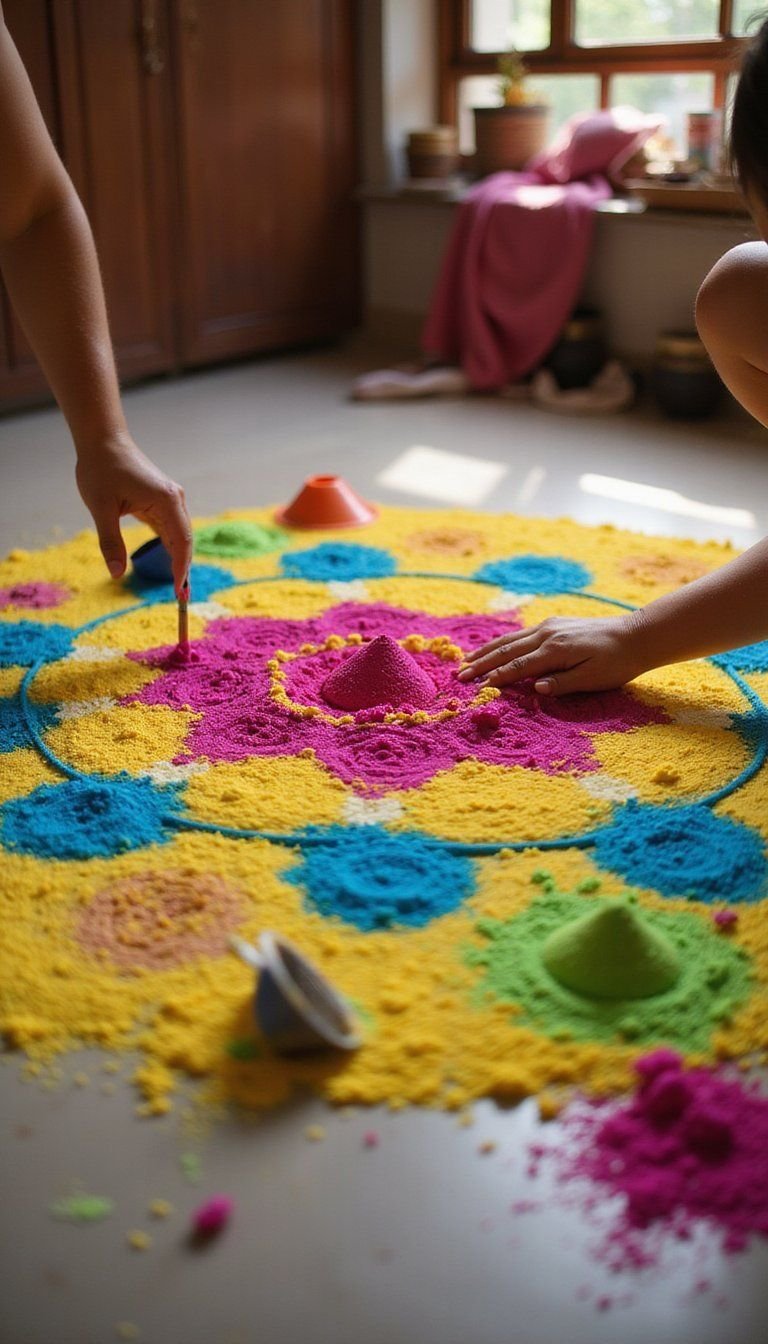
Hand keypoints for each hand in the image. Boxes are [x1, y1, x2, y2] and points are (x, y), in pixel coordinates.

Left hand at [76, 431, 191, 597]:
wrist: (103, 440)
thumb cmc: (101, 469)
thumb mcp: (101, 508)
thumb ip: (110, 543)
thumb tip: (117, 574)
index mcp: (166, 501)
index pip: (181, 542)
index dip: (181, 569)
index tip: (178, 591)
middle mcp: (175, 500)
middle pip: (186, 541)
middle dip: (184, 569)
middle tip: (182, 598)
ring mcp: (170, 499)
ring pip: (180, 536)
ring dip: (179, 559)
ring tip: (177, 586)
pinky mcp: (162, 500)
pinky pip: (171, 528)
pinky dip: (171, 547)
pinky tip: (171, 564)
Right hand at [457, 614, 645, 695]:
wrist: (637, 635)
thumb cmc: (617, 662)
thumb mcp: (592, 679)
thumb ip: (562, 683)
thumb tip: (534, 688)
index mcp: (555, 650)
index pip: (518, 667)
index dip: (496, 679)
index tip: (476, 690)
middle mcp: (547, 634)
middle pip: (506, 651)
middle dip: (481, 664)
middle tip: (459, 676)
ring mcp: (549, 626)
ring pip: (510, 639)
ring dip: (487, 651)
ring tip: (467, 662)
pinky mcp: (554, 623)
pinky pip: (520, 634)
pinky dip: (502, 642)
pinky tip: (494, 648)